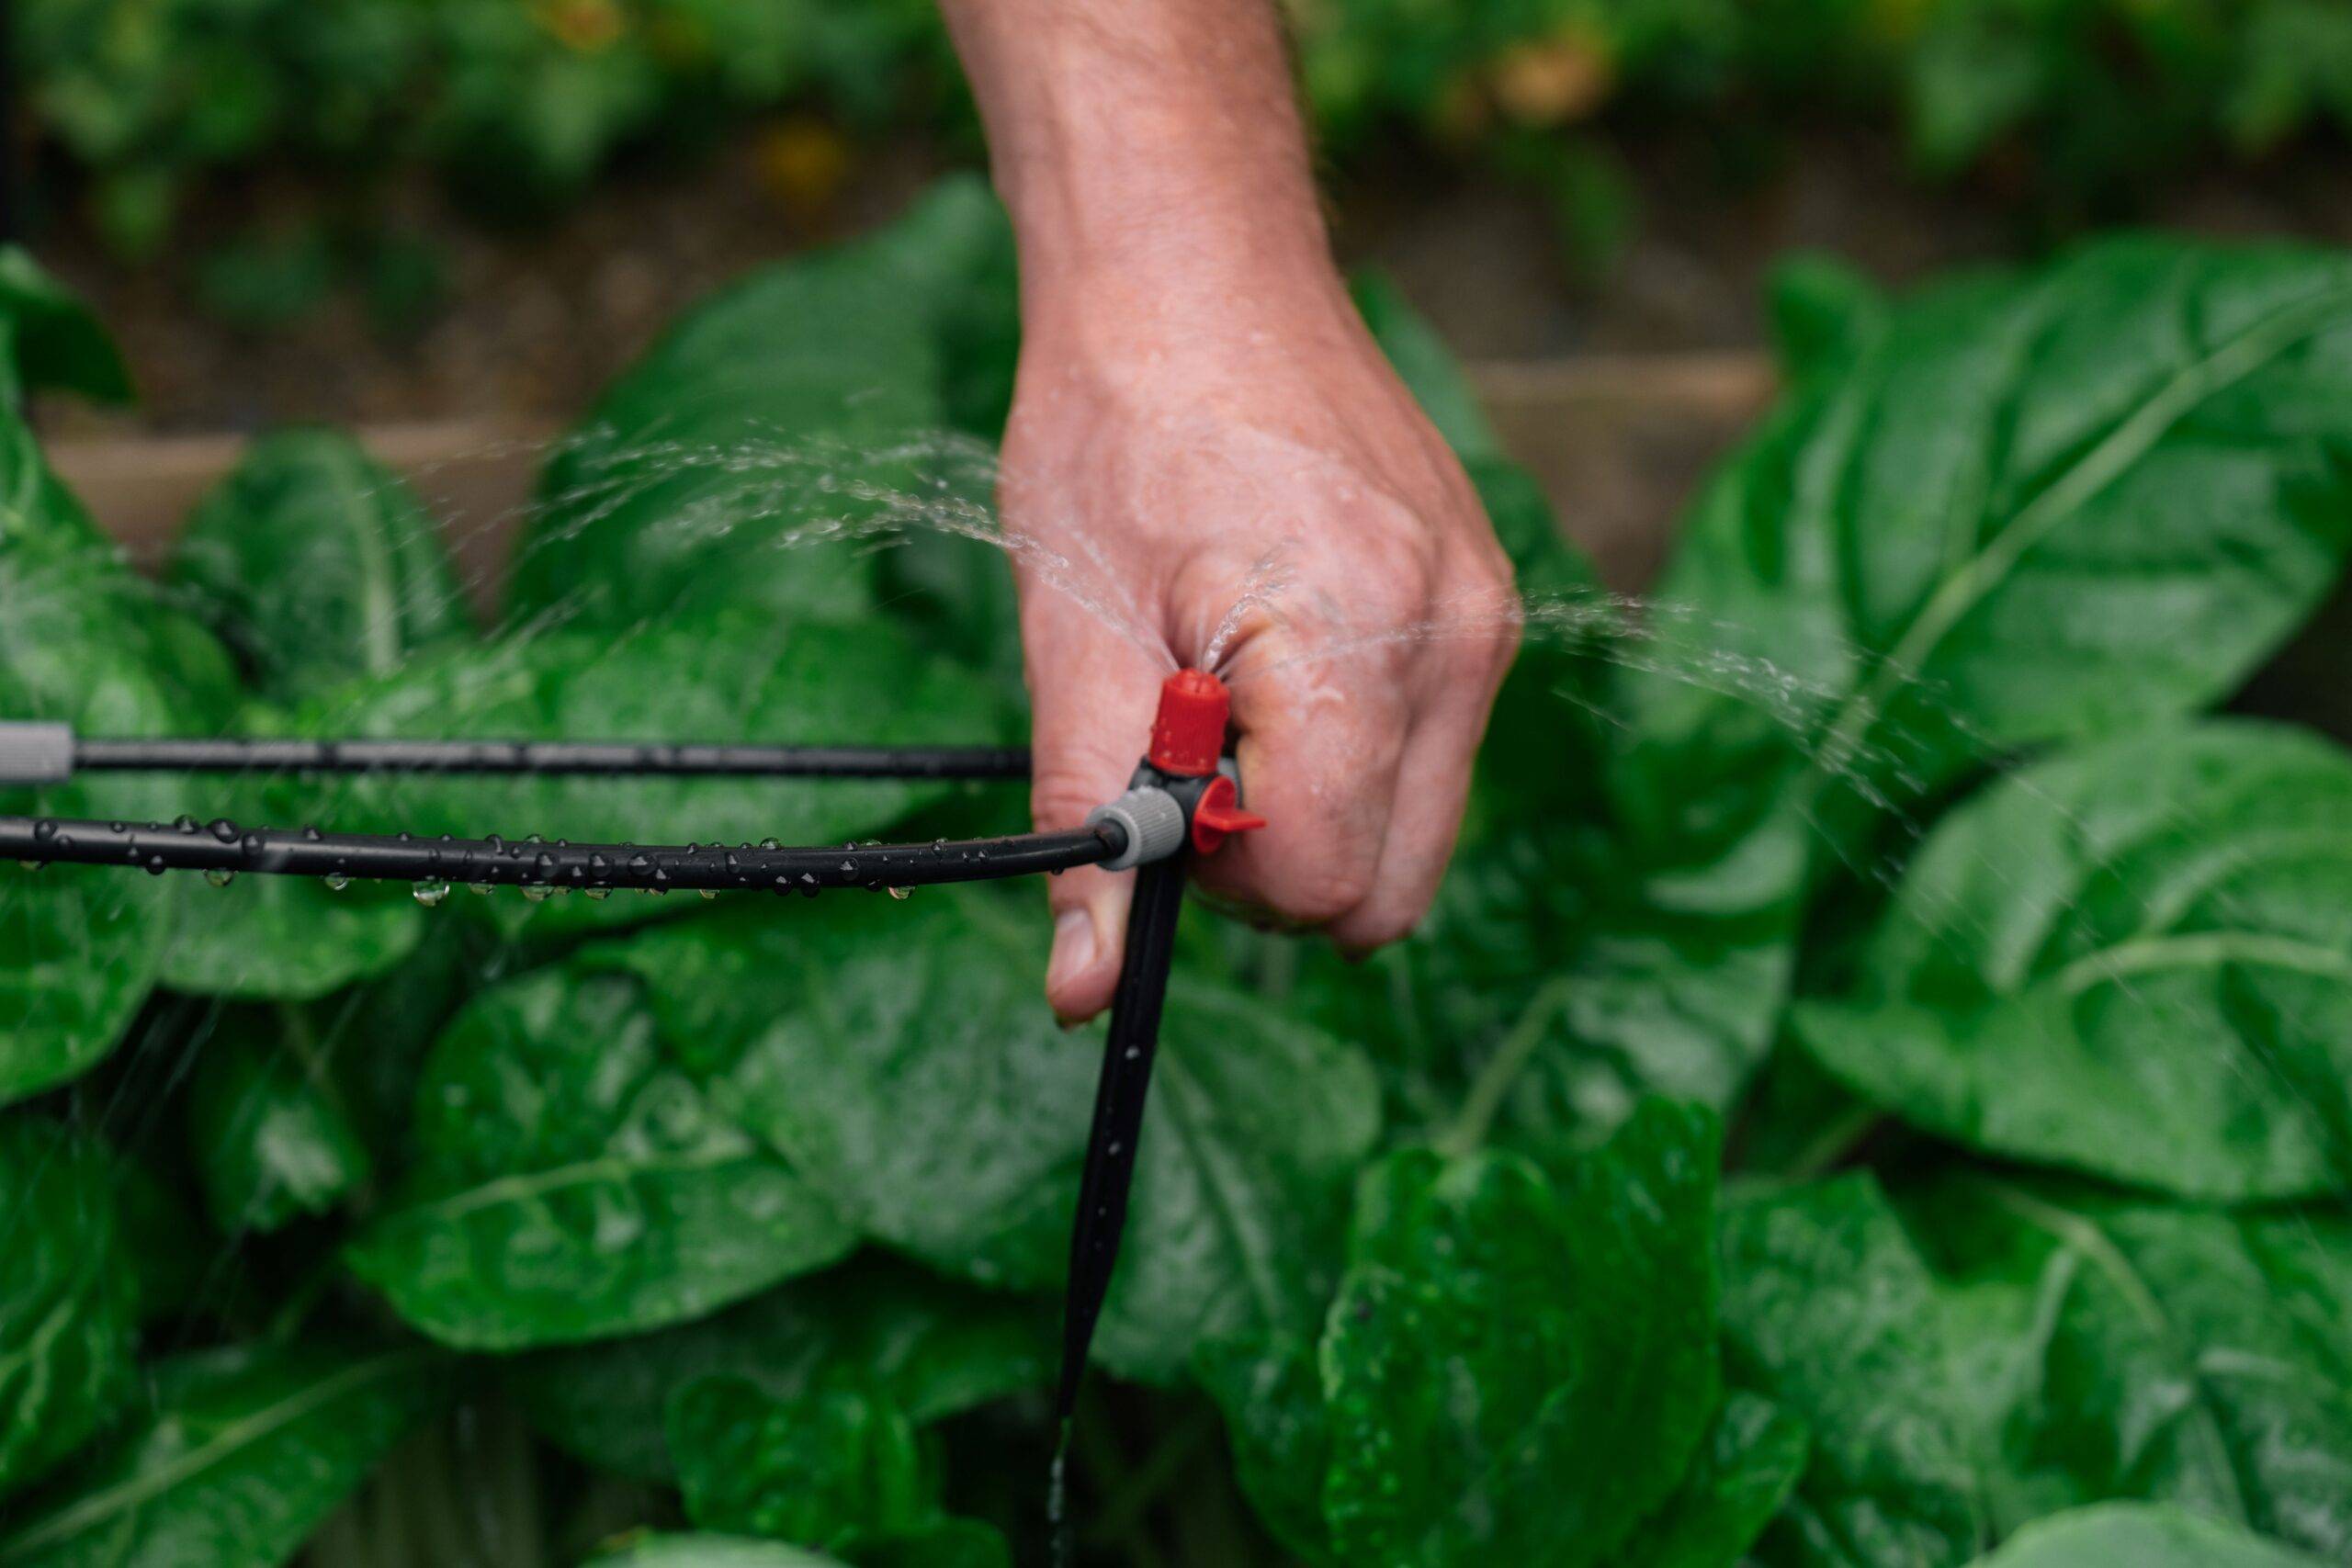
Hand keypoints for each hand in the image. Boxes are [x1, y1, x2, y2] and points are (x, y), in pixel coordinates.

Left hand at [1004, 273, 1517, 1021]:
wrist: (1195, 265)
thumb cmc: (1119, 424)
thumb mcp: (1073, 632)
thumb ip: (1090, 819)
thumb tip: (1084, 990)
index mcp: (1360, 642)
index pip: (1320, 882)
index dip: (1216, 871)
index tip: (1157, 778)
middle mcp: (1458, 640)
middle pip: (1389, 891)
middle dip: (1273, 865)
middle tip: (1187, 753)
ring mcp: (1487, 619)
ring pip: (1414, 834)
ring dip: (1310, 807)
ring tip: (1227, 688)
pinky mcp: (1484, 603)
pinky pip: (1428, 755)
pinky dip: (1346, 751)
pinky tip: (1275, 655)